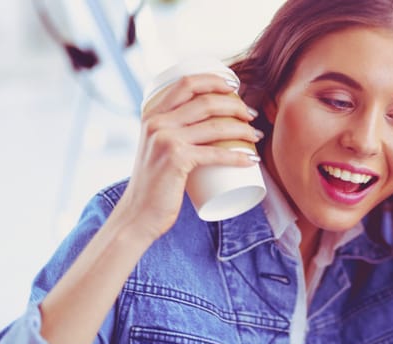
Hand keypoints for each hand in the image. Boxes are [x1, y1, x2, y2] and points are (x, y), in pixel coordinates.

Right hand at [117, 74, 261, 239]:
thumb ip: (170, 134)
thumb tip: (203, 126)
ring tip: (256, 135)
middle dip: (235, 105)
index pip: (186, 83)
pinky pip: (215, 153)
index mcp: (152, 114)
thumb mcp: (155, 149)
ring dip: (243, 128)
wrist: (137, 214)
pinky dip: (238, 155)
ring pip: (215, 126)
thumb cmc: (153, 185)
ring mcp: (165, 140)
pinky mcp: (176, 160)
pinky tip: (251, 159)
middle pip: (205, 101)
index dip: (213, 80)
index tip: (234, 86)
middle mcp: (157, 122)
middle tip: (250, 115)